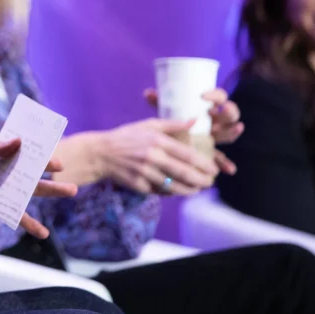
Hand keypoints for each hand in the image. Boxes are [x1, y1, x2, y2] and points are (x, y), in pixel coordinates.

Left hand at [0, 132, 77, 239]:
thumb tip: (19, 142)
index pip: (23, 150)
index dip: (40, 154)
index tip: (57, 161)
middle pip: (30, 172)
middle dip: (49, 177)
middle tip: (71, 181)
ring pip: (26, 191)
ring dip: (46, 194)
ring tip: (70, 193)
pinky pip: (12, 212)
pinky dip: (27, 222)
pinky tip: (43, 232)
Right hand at [93, 119, 218, 194]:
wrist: (101, 153)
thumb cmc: (126, 137)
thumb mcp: (148, 125)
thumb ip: (173, 124)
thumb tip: (194, 120)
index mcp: (157, 141)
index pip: (187, 155)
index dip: (204, 165)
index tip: (213, 170)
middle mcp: (152, 157)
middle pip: (184, 173)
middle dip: (201, 180)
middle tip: (210, 183)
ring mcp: (145, 173)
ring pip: (174, 187)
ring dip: (189, 190)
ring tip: (197, 189)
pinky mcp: (138, 185)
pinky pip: (159, 192)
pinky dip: (171, 193)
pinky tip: (177, 191)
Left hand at [144, 88, 242, 174]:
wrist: (166, 141)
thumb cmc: (168, 121)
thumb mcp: (166, 111)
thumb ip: (160, 102)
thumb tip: (148, 93)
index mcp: (206, 108)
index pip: (219, 96)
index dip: (215, 95)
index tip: (203, 96)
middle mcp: (214, 121)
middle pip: (229, 114)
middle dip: (228, 111)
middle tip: (222, 110)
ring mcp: (214, 137)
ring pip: (228, 134)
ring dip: (233, 132)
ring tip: (237, 128)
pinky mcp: (210, 153)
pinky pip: (220, 158)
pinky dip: (225, 163)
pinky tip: (229, 170)